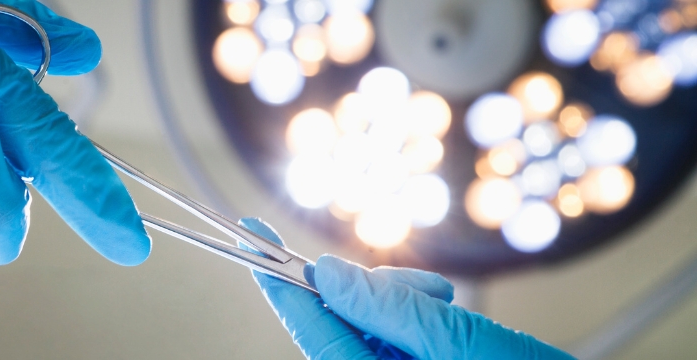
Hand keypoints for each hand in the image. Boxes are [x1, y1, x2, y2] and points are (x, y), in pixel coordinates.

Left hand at [238, 218, 573, 359]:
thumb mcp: (459, 343)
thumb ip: (390, 309)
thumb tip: (328, 273)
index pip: (315, 332)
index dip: (282, 283)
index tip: (253, 239)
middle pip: (341, 322)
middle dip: (373, 292)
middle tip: (426, 290)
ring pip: (368, 322)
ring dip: (402, 300)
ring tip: (448, 304)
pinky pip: (393, 333)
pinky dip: (415, 313)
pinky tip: (447, 310)